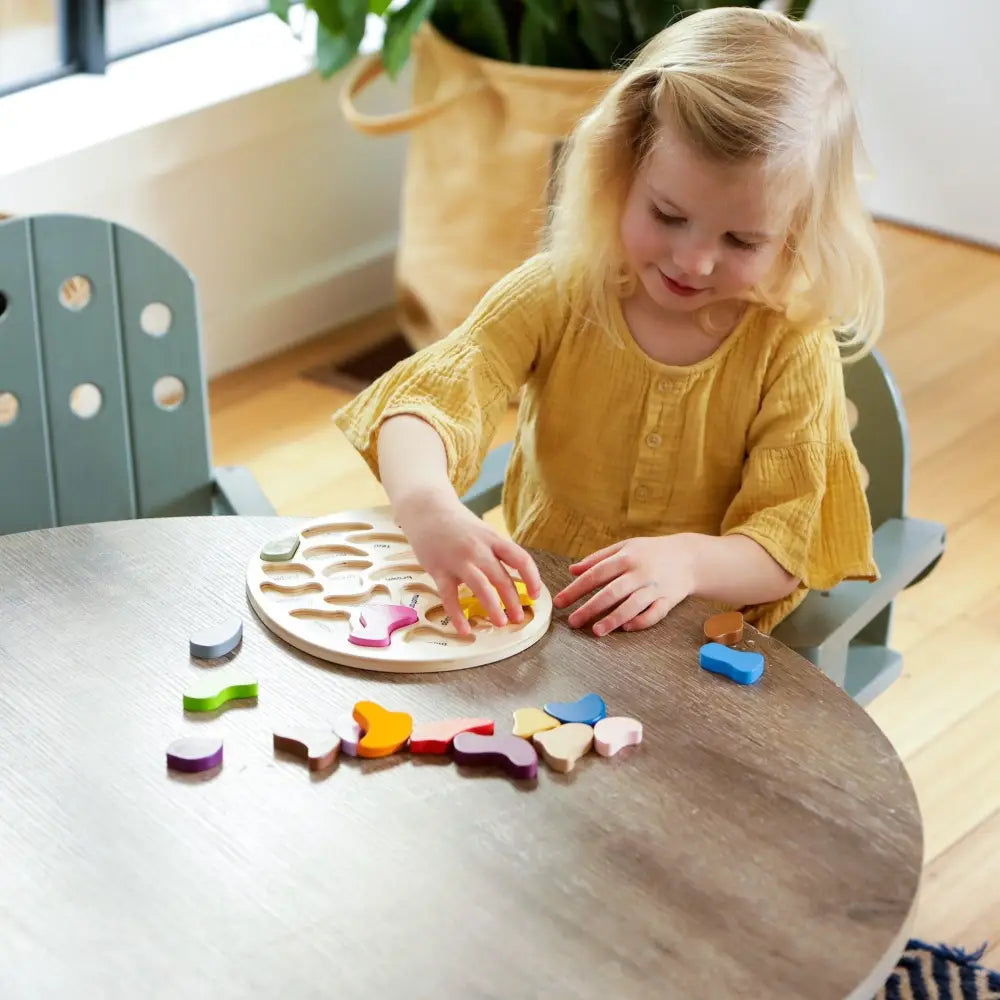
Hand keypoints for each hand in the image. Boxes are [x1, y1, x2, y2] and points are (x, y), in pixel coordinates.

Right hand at [394, 490, 541, 635]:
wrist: (426, 509)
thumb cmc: (457, 524)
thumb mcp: (483, 531)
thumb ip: (497, 550)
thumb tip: (516, 572)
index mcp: (493, 539)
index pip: (521, 559)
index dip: (532, 578)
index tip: (534, 595)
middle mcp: (478, 549)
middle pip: (502, 577)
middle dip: (513, 601)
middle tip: (518, 619)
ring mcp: (458, 560)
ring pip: (480, 587)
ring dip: (493, 607)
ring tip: (501, 624)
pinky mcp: (438, 570)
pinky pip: (449, 597)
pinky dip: (457, 615)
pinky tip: (465, 630)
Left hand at [552, 536, 696, 635]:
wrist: (689, 557)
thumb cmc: (651, 552)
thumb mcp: (625, 547)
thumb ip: (598, 558)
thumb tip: (572, 570)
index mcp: (626, 557)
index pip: (595, 574)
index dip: (576, 589)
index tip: (560, 602)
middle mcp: (639, 573)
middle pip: (611, 592)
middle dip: (590, 608)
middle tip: (573, 622)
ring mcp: (655, 587)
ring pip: (632, 606)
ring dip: (613, 619)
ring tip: (596, 631)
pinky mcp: (669, 600)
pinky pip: (654, 614)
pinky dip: (640, 622)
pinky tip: (625, 628)